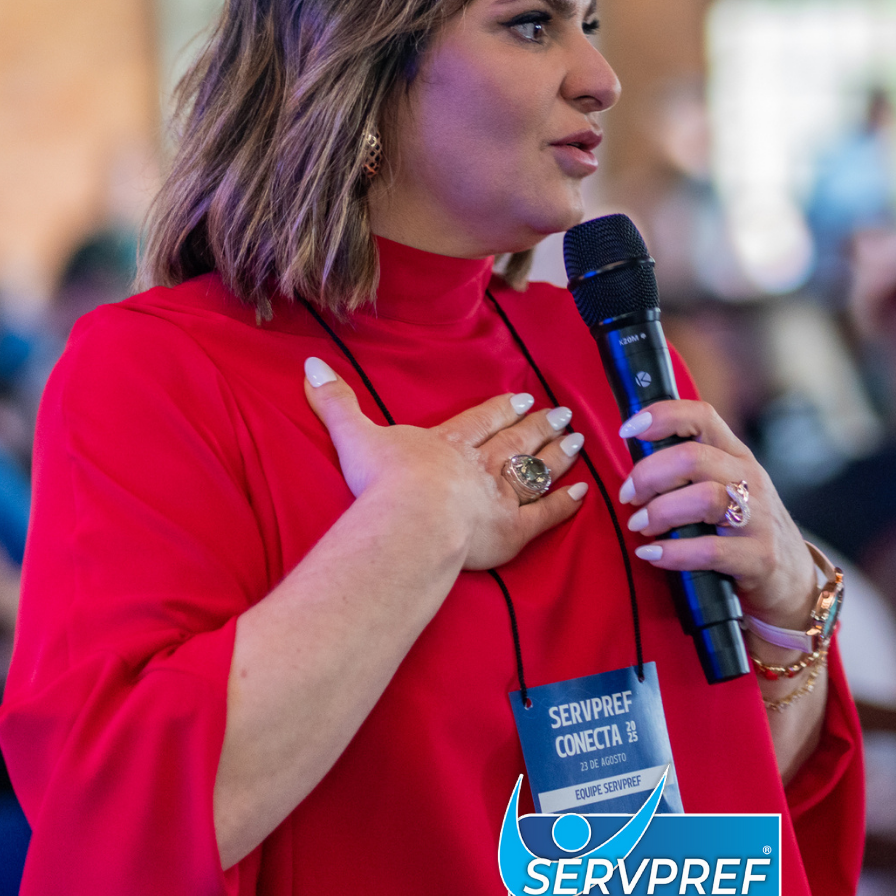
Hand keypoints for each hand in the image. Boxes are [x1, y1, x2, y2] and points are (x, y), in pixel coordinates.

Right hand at [302, 358, 588, 571]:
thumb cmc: (384, 482)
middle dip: (538, 426)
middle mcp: (480, 465)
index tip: (523, 398)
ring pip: (536, 471)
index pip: (481, 421)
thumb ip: (335, 402)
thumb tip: (311, 365)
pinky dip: (565, 504)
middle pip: (515, 441)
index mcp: (448, 443)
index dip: (502, 409)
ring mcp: (501, 496)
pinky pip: (546, 515)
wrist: (412, 519)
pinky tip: (584, 494)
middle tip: (562, 414)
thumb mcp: (355, 435)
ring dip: (557, 456)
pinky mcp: (513, 530)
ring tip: (577, 441)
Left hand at [618, 400, 816, 628]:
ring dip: (660, 512)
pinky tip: (652, 554)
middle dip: (649, 475)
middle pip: (693, 458)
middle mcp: (750, 479)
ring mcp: (759, 518)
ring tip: (640, 526)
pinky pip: (710, 550)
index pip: (702, 416)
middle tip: (629, 496)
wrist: (793, 578)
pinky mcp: (760, 556)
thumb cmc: (743, 530)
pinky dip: (674, 552)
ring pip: (704, 498)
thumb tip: (634, 465)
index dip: (661, 416)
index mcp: (736, 456)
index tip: (627, 430)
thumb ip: (689, 472)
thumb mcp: (726, 489)